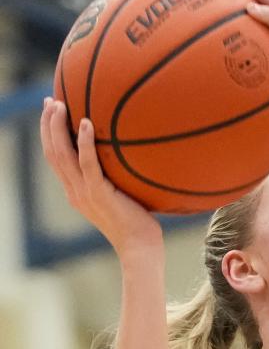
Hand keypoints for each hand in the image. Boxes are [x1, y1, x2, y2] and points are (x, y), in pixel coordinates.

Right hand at [39, 98, 160, 256]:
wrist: (141, 247)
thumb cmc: (139, 225)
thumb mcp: (121, 199)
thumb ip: (117, 182)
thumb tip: (131, 161)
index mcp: (76, 192)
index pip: (55, 159)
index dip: (50, 135)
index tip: (51, 113)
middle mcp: (75, 191)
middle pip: (52, 152)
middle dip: (48, 125)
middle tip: (50, 101)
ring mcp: (84, 193)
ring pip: (62, 154)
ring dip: (58, 127)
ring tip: (60, 105)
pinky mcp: (99, 193)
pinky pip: (88, 163)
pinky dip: (85, 142)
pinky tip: (88, 123)